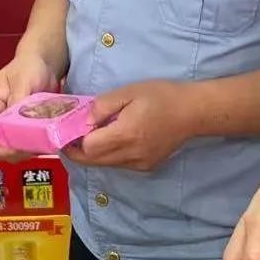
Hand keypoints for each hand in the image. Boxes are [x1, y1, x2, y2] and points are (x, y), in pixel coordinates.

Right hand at [0, 52, 58, 160]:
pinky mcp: (27, 126)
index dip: (3, 147)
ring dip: (31, 149)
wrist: (44, 61)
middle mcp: (0, 119)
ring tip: (46, 142)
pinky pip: (29, 142)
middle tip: (39, 146)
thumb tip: (15, 124)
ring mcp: (14, 124)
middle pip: (2, 147)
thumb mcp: (22, 80)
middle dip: (19, 151)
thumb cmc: (29, 65)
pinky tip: (50, 139)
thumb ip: (17, 101)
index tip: (22, 148)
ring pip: (16, 148)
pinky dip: (39, 144)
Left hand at [62, 80, 196, 171]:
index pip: (88, 148)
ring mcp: (139, 164)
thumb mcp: (129, 92)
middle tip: (69, 138)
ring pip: (105, 165)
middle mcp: (130, 155)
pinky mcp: (146, 167)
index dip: (73, 141)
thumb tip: (84, 120)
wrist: (192, 112)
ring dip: (93, 154)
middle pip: (92, 162)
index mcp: (125, 135)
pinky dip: (109, 155)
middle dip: (77, 152)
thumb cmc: (161, 96)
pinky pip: (118, 164)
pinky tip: (112, 140)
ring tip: (90, 136)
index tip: (66, 131)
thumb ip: (103, 105)